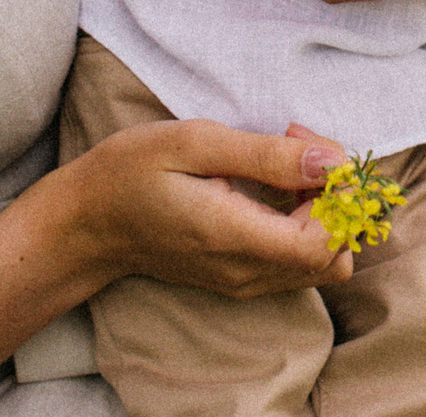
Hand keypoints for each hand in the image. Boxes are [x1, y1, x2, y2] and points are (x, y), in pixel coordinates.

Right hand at [56, 118, 352, 298]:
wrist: (87, 222)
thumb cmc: (132, 171)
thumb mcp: (195, 144)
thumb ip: (266, 156)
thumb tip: (330, 162)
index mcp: (236, 238)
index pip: (327, 242)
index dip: (339, 194)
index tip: (310, 146)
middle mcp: (247, 272)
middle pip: (334, 254)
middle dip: (335, 195)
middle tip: (299, 144)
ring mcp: (244, 282)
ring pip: (322, 261)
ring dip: (322, 207)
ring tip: (286, 160)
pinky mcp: (241, 278)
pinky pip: (297, 261)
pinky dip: (304, 222)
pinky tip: (274, 183)